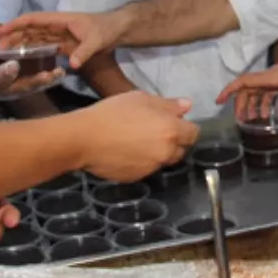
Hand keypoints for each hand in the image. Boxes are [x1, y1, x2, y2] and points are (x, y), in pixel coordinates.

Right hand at [0, 11, 119, 69]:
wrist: (117, 31)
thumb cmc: (106, 30)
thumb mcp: (96, 41)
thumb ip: (84, 52)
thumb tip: (72, 65)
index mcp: (60, 20)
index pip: (34, 19)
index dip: (17, 24)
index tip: (1, 31)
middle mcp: (56, 26)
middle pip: (30, 30)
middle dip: (13, 36)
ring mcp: (58, 35)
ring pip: (34, 38)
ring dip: (20, 44)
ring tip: (5, 55)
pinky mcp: (63, 43)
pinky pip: (43, 46)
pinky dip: (32, 51)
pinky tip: (22, 59)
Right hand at [0, 29, 64, 98]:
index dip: (2, 73)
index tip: (14, 65)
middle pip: (14, 88)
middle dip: (33, 81)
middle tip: (49, 74)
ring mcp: (4, 89)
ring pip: (25, 88)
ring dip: (43, 82)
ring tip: (59, 73)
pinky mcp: (12, 86)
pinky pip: (29, 84)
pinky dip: (42, 79)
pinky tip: (57, 72)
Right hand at [71, 91, 199, 181]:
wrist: (84, 138)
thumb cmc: (113, 112)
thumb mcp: (141, 99)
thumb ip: (168, 104)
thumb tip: (188, 106)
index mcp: (171, 131)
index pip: (193, 134)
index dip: (185, 128)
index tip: (172, 122)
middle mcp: (166, 152)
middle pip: (181, 150)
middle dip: (174, 141)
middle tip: (154, 130)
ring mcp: (152, 167)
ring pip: (163, 160)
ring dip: (158, 152)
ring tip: (138, 141)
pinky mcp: (137, 178)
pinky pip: (147, 169)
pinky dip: (142, 161)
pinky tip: (127, 151)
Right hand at [216, 49, 277, 138]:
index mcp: (272, 77)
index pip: (244, 81)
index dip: (230, 90)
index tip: (219, 101)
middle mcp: (272, 77)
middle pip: (249, 88)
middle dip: (241, 103)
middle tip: (240, 120)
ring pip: (258, 90)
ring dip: (252, 104)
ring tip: (252, 120)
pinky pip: (269, 92)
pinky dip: (265, 102)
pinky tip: (269, 114)